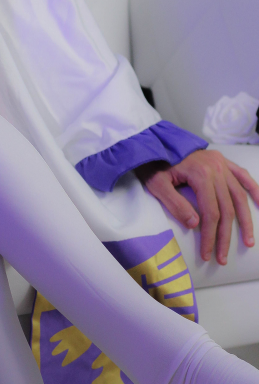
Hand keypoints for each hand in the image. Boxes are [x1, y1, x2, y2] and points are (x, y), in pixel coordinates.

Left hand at [135, 150, 258, 264]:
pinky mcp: (223, 161)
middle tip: (222, 258)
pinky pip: (244, 177)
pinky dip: (255, 190)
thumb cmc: (153, 165)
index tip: (207, 253)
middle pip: (227, 208)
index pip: (211, 213)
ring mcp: (222, 164)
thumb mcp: (157, 185)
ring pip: (240, 196)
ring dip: (246, 221)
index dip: (211, 236)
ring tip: (248, 242)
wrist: (154, 143)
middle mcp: (217, 169)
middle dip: (225, 236)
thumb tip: (196, 225)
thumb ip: (175, 204)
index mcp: (201, 175)